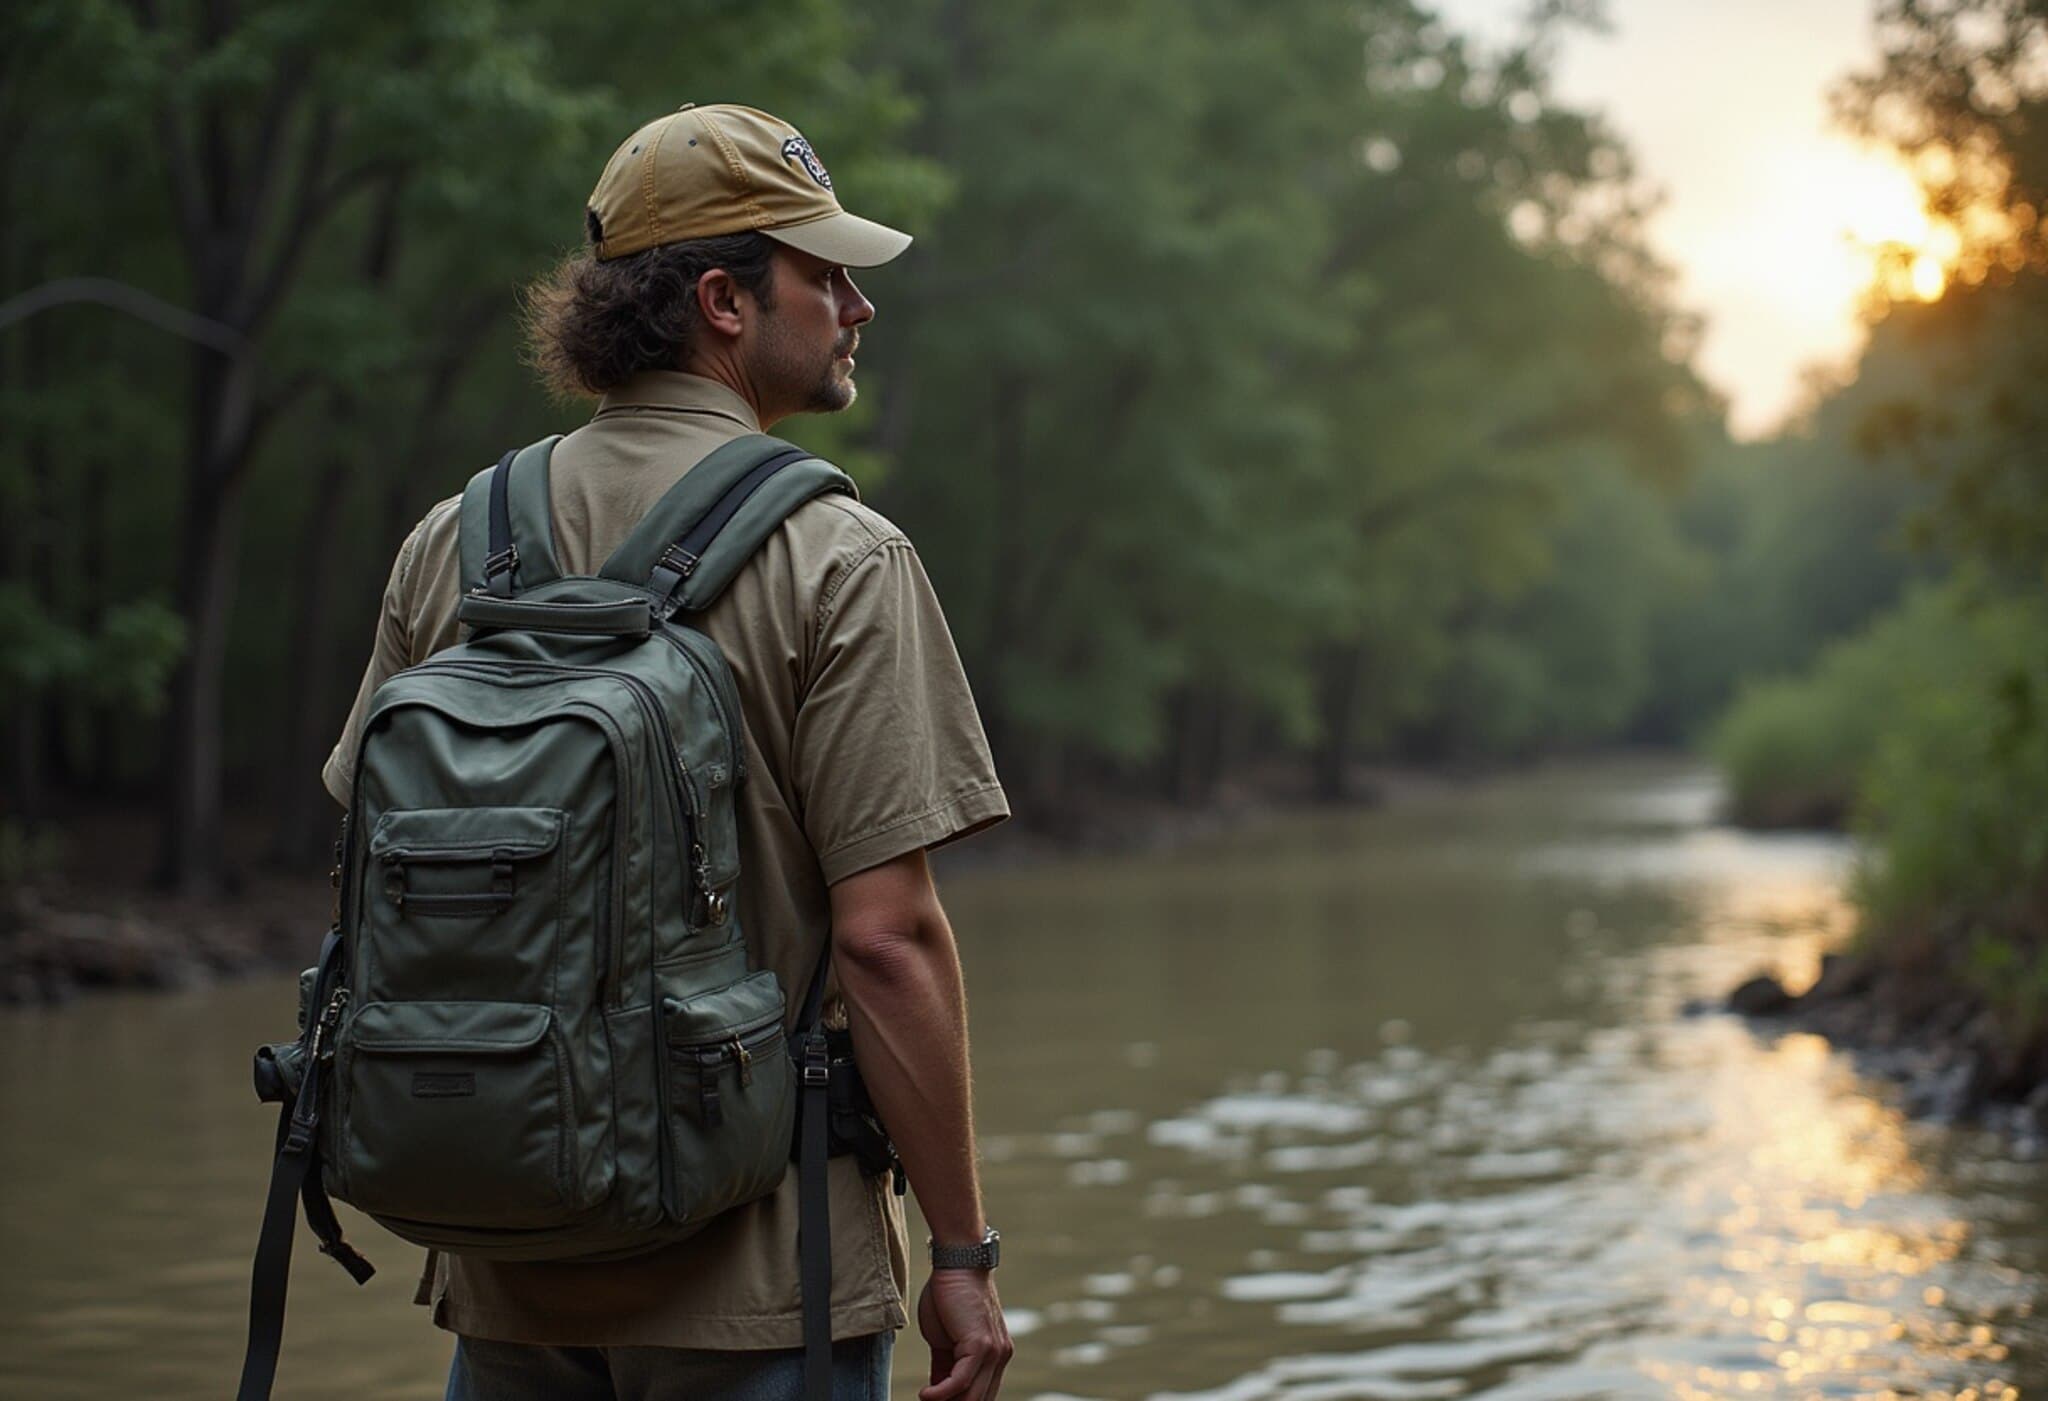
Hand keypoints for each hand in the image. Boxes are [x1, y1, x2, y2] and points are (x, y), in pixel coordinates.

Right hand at [916, 1269, 1012, 1400]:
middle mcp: (1000, 1356)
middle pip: (978, 1400)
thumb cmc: (949, 1296)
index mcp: (995, 1355)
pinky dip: (941, 1393)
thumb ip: (945, 1367)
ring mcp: (994, 1352)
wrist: (957, 1262)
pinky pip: (961, 1382)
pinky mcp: (981, 1345)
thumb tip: (937, 1393)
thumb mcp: (945, 1340)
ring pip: (971, 1396)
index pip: (981, 1394)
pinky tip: (924, 1395)